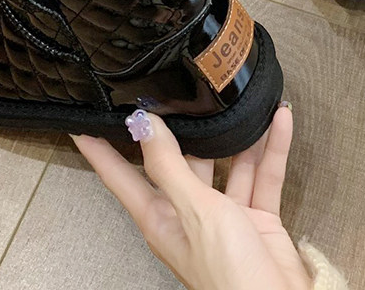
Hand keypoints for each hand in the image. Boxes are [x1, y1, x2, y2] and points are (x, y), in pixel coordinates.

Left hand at [71, 106, 310, 289]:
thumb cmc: (228, 275)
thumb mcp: (194, 211)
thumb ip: (170, 166)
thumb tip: (145, 126)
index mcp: (161, 217)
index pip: (122, 177)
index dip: (101, 152)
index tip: (84, 126)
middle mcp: (189, 214)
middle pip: (180, 162)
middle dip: (186, 130)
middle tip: (181, 92)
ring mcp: (224, 216)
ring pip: (230, 163)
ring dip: (242, 135)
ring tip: (242, 99)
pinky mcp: (256, 218)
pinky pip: (264, 175)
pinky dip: (273, 149)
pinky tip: (279, 122)